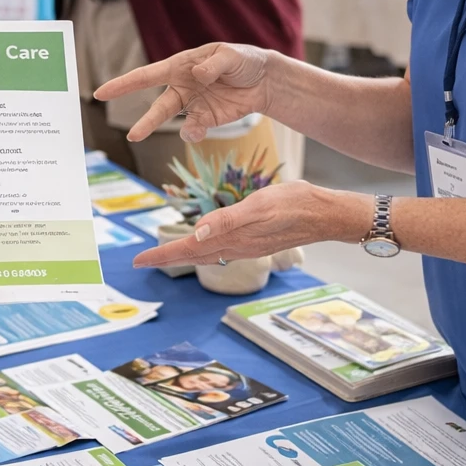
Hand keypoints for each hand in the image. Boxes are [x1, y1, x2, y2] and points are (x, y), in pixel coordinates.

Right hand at [95, 42, 271, 142]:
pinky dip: (193, 133)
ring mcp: (193, 106)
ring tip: (145, 137)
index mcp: (181, 66)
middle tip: (132, 136)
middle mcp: (182, 87)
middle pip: (156, 106)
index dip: (123, 84)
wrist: (265, 81)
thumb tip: (197, 75)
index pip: (147, 76)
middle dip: (144, 122)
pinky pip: (194, 130)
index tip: (101, 93)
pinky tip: (197, 131)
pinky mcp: (206, 120)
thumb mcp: (231, 55)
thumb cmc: (244, 60)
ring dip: (160, 130)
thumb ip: (214, 64)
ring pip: (170, 121)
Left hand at [131, 181, 367, 267]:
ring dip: (182, 254)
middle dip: (166, 258)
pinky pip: (220, 249)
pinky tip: (202, 245)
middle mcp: (237, 246)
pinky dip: (203, 249)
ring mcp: (247, 245)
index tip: (137, 261)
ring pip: (206, 254)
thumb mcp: (261, 205)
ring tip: (163, 255)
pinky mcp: (256, 240)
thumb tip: (197, 234)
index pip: (189, 249)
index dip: (162, 254)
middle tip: (141, 262)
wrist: (327, 214)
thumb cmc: (295, 204)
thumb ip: (229, 219)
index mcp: (234, 238)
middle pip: (193, 255)